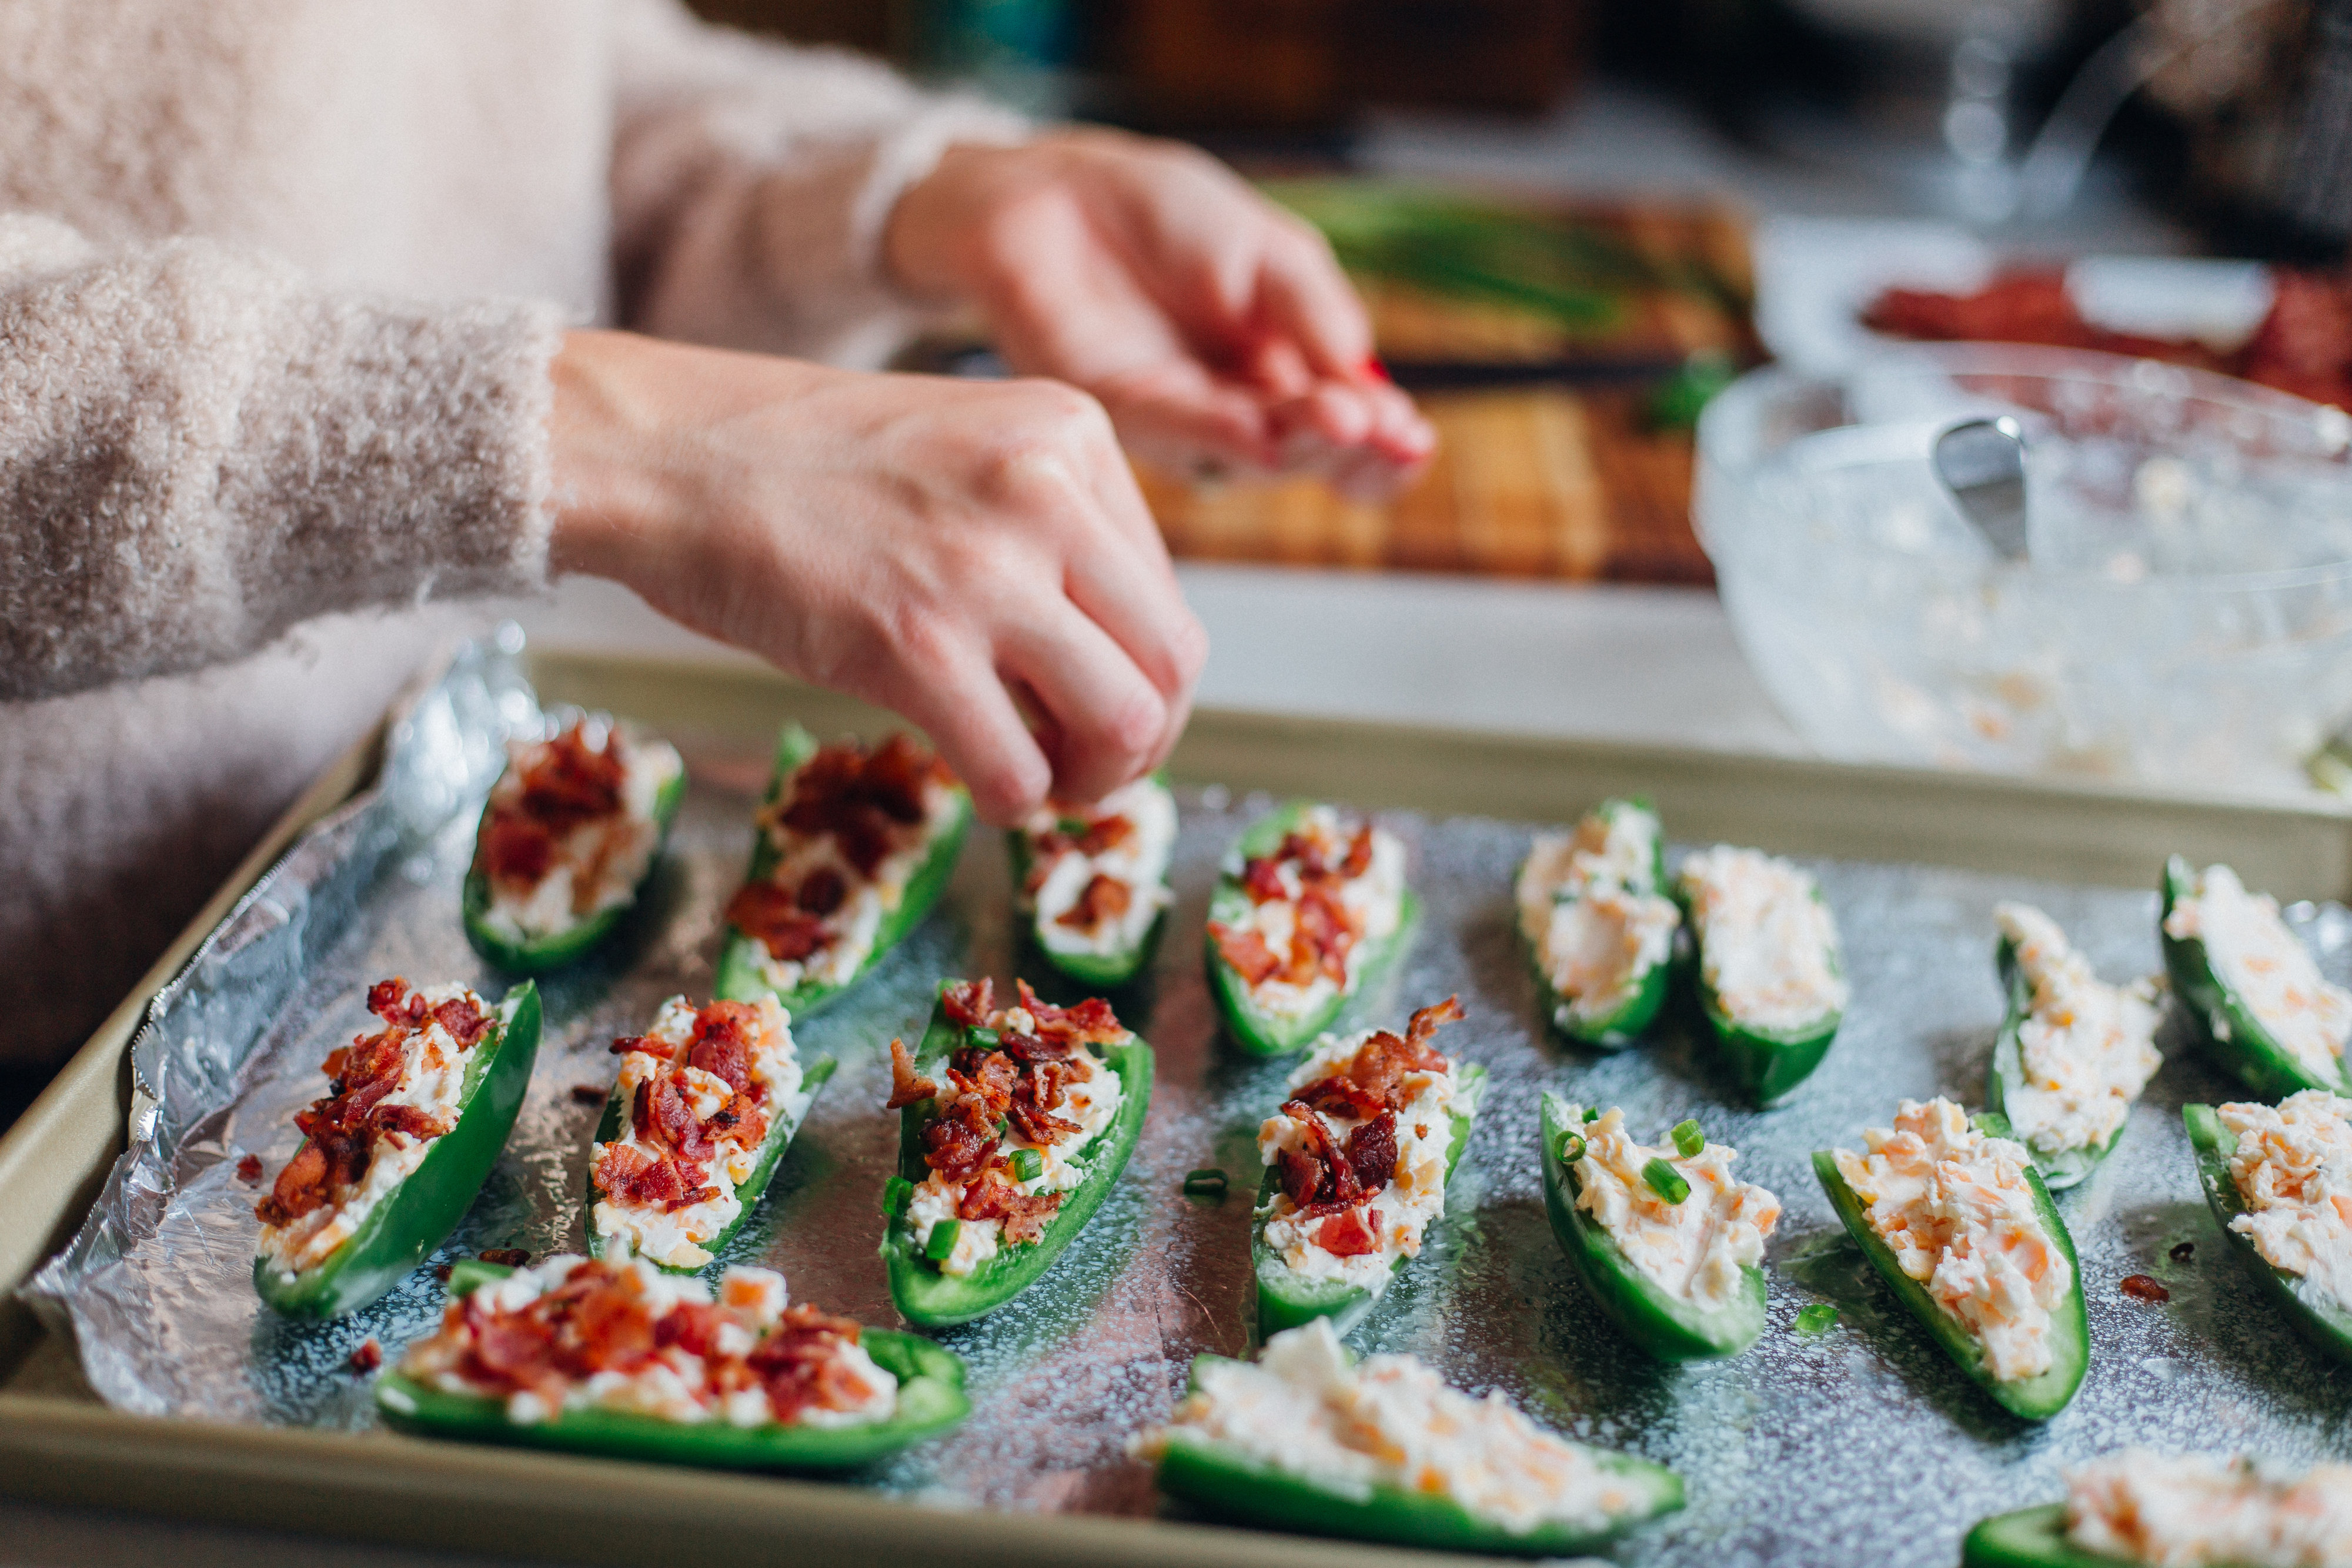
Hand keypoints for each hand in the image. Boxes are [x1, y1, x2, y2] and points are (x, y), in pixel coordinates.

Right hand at [545, 330, 1206, 822]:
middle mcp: (1048, 491)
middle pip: (1173, 662)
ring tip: (1041, 782)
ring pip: (1125, 721)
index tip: (1093, 706)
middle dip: (1145, 741)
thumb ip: (1047, 525)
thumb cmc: (793, 462)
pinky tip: (978, 785)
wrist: (662, 450)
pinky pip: (1018, 769)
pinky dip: (1012, 800)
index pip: (1165, 592)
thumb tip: (1110, 653)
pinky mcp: (913, 643)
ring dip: (1093, 781)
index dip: (1143, 676)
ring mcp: (984, 567)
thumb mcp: (961, 447)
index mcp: (1072, 434)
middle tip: (1087, 768)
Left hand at [886, 129, 1434, 499]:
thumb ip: (1315, 311)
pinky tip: (1262, 429)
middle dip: (1353, 446)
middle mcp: (1239, 411)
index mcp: (1286, 374)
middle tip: (1383, 428)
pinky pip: (1177, 431)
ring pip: (1251, 454)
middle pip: (1308, 453)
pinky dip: (1222, 433)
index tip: (1413, 437)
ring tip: (1344, 420)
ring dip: (1302, 442)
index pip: (1349, 429)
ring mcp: (1181, 419)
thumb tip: (1365, 379)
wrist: (1065, 192)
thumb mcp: (1271, 252)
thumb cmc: (1169, 218)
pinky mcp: (1121, 407)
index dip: (1384, 440)